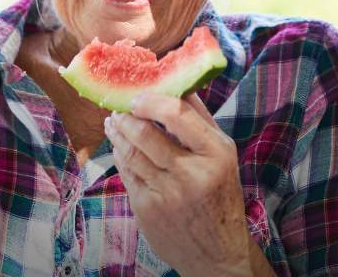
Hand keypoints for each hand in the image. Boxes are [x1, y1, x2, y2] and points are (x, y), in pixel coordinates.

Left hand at [106, 93, 270, 276]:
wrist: (216, 251)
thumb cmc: (220, 195)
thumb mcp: (224, 155)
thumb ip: (202, 120)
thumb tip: (180, 84)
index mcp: (216, 154)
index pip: (178, 115)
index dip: (152, 101)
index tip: (139, 96)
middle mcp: (191, 173)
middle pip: (146, 133)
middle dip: (126, 116)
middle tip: (119, 108)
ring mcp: (166, 193)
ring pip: (130, 153)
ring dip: (117, 133)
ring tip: (113, 123)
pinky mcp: (147, 208)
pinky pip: (126, 173)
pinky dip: (119, 155)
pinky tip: (119, 147)